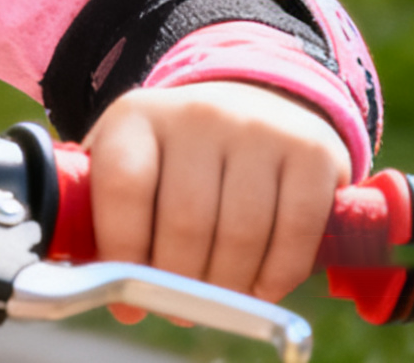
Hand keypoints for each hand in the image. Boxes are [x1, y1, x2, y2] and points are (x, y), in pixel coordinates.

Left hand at [83, 81, 350, 317]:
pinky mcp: (310, 152)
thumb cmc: (180, 154)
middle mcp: (197, 114)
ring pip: (241, 233)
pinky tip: (260, 289)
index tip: (127, 295)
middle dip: (180, 282)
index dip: (123, 251)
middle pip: (186, 221)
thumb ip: (110, 211)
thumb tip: (103, 287)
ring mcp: (258, 128)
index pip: (124, 188)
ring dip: (227, 286)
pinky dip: (277, 274)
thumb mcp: (134, 159)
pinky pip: (296, 231)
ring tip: (215, 302)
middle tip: (177, 310)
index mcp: (137, 117)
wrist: (257, 102)